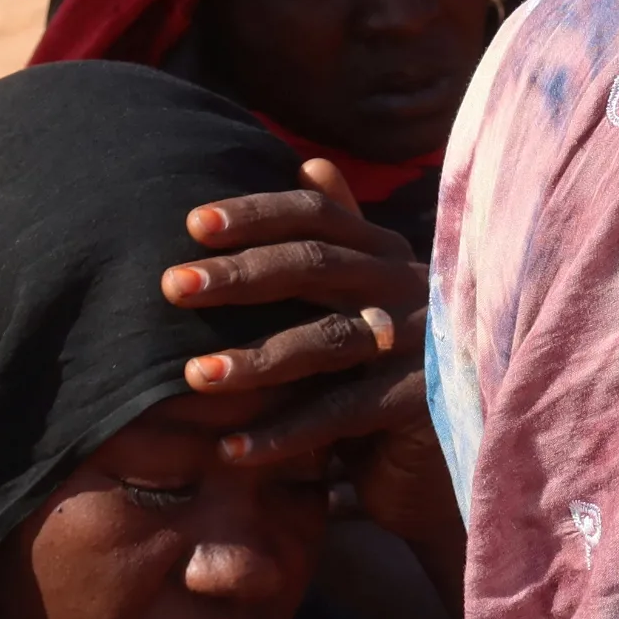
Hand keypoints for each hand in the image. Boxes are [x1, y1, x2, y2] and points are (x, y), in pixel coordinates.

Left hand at [165, 163, 461, 586]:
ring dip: (255, 360)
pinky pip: (339, 415)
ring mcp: (419, 344)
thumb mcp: (363, 301)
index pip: (318, 217)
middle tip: (173, 287)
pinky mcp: (420, 403)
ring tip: (194, 375)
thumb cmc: (388, 371)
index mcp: (387, 254)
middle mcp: (408, 287)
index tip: (193, 224)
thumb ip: (339, 238)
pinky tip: (231, 450)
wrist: (445, 456)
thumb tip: (310, 162)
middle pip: (317, 265)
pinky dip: (283, 434)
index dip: (256, 213)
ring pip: (326, 340)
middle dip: (240, 275)